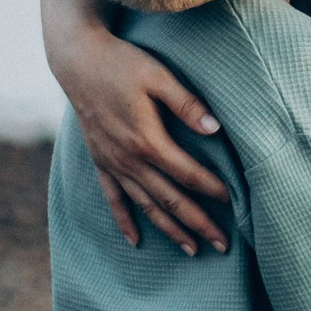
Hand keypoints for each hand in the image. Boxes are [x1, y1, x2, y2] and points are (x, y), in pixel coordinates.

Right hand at [36, 0, 230, 253]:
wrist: (76, 60)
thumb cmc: (122, 63)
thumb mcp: (159, 76)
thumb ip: (188, 105)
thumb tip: (216, 129)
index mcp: (147, 141)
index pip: (188, 174)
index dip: (213, 189)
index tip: (234, 201)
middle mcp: (128, 160)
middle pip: (169, 199)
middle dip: (197, 223)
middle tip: (222, 246)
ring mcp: (112, 163)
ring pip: (145, 205)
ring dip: (169, 229)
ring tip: (191, 250)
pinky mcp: (99, 160)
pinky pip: (113, 198)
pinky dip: (124, 220)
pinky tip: (135, 241)